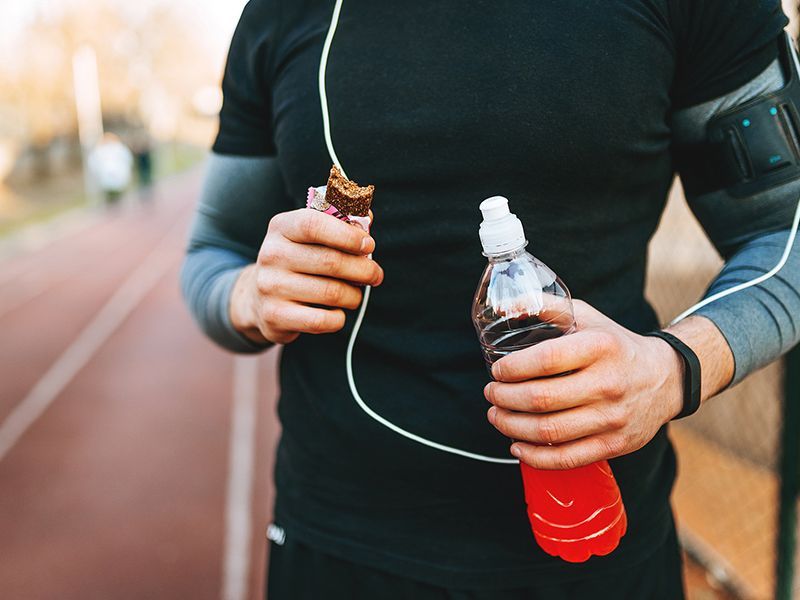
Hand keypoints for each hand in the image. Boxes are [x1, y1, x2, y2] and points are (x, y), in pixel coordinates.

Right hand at [230, 208, 382, 343]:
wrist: (259, 298)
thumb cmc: (299, 261)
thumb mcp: (310, 237)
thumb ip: (340, 224)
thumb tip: (368, 218)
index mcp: (281, 227)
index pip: (314, 224)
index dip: (347, 235)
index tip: (369, 245)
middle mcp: (272, 254)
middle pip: (330, 262)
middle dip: (363, 270)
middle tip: (375, 275)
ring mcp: (270, 286)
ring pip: (331, 293)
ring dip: (353, 296)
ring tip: (355, 295)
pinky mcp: (275, 316)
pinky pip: (322, 320)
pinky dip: (338, 318)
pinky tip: (337, 312)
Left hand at [484, 300, 683, 469]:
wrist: (666, 379)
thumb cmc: (615, 345)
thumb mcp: (588, 317)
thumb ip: (548, 308)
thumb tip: (504, 307)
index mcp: (600, 347)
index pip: (546, 360)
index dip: (513, 368)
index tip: (497, 371)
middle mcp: (608, 383)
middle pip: (541, 399)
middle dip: (504, 398)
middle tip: (491, 394)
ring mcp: (612, 418)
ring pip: (549, 431)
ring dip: (512, 427)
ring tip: (496, 416)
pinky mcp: (614, 445)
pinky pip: (567, 458)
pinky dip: (535, 457)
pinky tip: (517, 446)